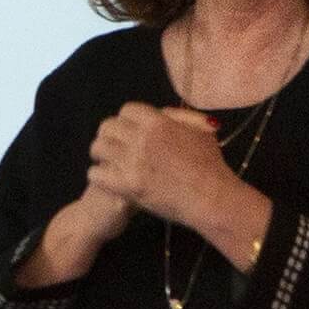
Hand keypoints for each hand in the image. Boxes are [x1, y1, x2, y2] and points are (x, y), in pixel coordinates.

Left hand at [84, 101, 233, 228]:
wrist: (212, 197)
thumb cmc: (212, 166)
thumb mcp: (202, 132)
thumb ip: (182, 119)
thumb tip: (166, 113)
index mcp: (158, 122)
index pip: (127, 110)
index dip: (126, 120)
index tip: (129, 131)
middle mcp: (141, 137)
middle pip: (108, 127)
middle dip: (110, 136)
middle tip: (114, 148)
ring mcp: (132, 161)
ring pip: (98, 148)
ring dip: (101, 155)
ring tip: (107, 163)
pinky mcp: (127, 185)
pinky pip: (96, 173)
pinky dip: (98, 175)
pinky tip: (106, 180)